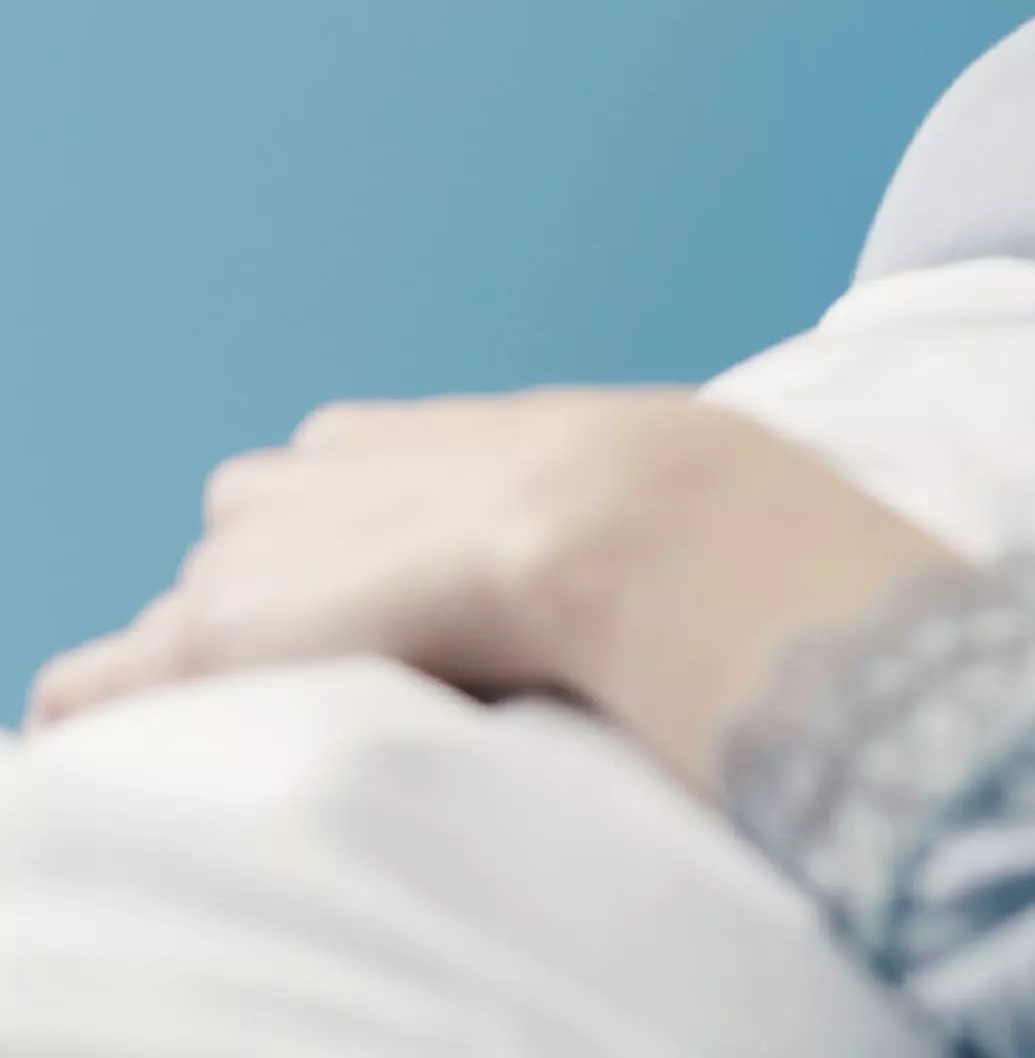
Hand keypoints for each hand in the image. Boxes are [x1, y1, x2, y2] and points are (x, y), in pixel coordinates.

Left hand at [25, 390, 959, 792]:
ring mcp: (275, 545)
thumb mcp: (696, 476)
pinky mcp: (232, 624)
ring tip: (272, 705)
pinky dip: (111, 702)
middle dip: (283, 575)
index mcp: (439, 434)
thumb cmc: (712, 518)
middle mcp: (335, 468)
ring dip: (225, 643)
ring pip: (202, 596)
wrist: (656, 523)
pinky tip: (105, 733)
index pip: (344, 462)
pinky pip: (121, 672)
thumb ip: (675, 504)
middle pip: (260, 516)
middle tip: (357, 652)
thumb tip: (795, 555)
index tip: (397, 584)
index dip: (358, 525)